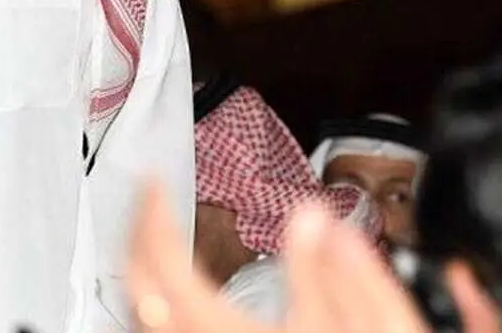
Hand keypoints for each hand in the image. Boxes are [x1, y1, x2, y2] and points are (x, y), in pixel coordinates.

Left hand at [126, 179, 430, 332]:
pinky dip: (157, 308)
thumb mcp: (363, 330)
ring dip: (144, 274)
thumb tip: (313, 220)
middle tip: (151, 202)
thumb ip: (337, 275)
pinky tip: (174, 297)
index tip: (154, 183)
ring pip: (143, 320)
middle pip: (139, 292)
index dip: (152, 216)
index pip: (165, 263)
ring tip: (158, 241)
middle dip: (138, 237)